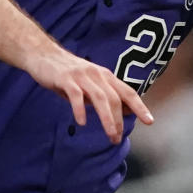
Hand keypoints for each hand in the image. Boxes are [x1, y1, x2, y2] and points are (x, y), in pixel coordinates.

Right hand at [26, 49, 153, 143]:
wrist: (42, 54)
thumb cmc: (69, 74)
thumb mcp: (91, 84)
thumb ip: (106, 97)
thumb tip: (127, 112)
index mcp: (106, 76)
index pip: (128, 92)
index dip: (140, 107)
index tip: (149, 121)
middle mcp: (97, 74)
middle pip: (114, 99)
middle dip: (119, 120)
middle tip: (117, 138)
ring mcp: (81, 75)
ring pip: (100, 98)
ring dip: (107, 119)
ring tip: (109, 135)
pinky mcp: (65, 78)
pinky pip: (76, 95)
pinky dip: (80, 110)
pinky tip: (82, 123)